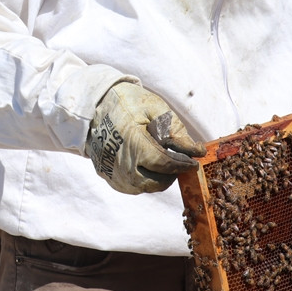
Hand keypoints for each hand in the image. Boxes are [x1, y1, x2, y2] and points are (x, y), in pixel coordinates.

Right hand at [86, 83, 204, 193]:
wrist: (94, 104)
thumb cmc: (128, 103)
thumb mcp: (155, 109)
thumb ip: (176, 132)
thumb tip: (197, 151)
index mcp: (133, 142)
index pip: (164, 164)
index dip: (183, 165)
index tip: (194, 162)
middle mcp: (120, 162)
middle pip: (155, 182)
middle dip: (171, 175)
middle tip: (177, 162)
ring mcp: (111, 170)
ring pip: (142, 187)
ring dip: (157, 179)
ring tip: (161, 161)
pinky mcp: (105, 174)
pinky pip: (129, 186)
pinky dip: (142, 179)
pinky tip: (146, 164)